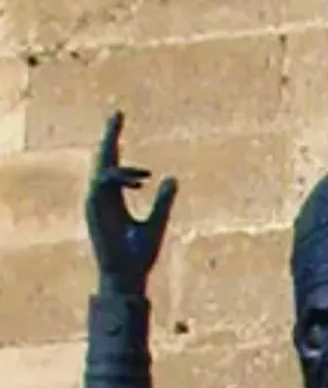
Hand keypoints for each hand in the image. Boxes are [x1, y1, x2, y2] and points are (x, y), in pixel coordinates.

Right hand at [84, 111, 177, 293]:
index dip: (115, 143)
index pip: (113, 165)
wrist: (128, 276)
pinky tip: (142, 180)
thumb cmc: (140, 255)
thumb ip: (163, 201)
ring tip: (135, 157)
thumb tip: (172, 179)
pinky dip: (121, 178)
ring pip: (102, 169)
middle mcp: (102, 198)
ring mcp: (96, 203)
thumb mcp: (157, 222)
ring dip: (118, 160)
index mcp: (114, 199)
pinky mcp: (94, 209)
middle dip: (110, 136)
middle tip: (117, 112)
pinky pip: (104, 183)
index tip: (121, 123)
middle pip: (102, 160)